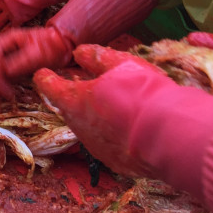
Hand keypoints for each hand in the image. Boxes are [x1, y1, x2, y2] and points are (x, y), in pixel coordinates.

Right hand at [0, 26, 74, 99]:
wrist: (58, 46)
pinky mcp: (7, 68)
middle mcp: (1, 49)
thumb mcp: (38, 51)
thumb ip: (23, 60)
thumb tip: (7, 71)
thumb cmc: (49, 45)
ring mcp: (3, 58)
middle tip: (2, 97)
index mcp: (6, 41)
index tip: (4, 89)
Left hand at [33, 44, 177, 175]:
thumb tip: (79, 52)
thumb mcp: (121, 63)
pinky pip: (106, 143)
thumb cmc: (143, 93)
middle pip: (69, 107)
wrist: (169, 135)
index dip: (45, 77)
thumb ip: (96, 56)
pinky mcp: (112, 161)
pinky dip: (111, 133)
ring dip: (94, 116)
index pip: (48, 86)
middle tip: (83, 84)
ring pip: (87, 126)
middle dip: (74, 96)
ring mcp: (94, 146)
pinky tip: (126, 127)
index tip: (43, 73)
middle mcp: (78, 126)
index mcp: (73, 100)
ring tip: (110, 105)